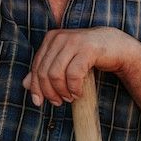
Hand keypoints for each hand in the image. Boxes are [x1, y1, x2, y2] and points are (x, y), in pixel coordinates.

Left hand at [22, 27, 140, 107]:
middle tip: (59, 102)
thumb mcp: (64, 63)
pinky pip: (73, 73)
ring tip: (70, 97)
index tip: (39, 103)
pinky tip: (78, 92)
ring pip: (56, 74)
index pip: (36, 67)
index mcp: (51, 39)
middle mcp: (59, 37)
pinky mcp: (87, 48)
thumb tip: (24, 84)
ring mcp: (73, 41)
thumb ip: (45, 70)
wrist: (116, 46)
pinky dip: (74, 87)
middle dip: (49, 92)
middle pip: (44, 72)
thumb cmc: (88, 56)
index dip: (36, 87)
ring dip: (62, 91)